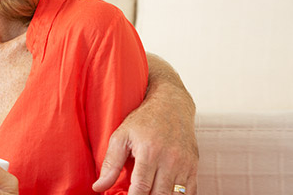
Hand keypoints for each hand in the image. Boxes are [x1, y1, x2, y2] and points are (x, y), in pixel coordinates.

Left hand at [92, 53, 198, 194]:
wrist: (172, 105)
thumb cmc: (143, 120)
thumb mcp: (121, 136)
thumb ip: (110, 164)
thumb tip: (98, 187)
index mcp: (149, 152)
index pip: (141, 188)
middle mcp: (170, 160)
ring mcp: (185, 164)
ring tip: (148, 194)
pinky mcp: (194, 166)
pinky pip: (190, 192)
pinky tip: (164, 194)